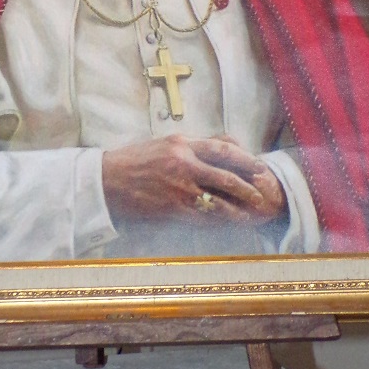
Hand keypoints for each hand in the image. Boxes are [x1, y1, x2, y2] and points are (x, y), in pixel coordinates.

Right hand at [101, 134, 286, 223]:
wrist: (106, 181)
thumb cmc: (134, 160)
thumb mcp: (164, 143)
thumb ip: (193, 145)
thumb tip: (224, 145)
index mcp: (181, 144)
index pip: (222, 149)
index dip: (245, 159)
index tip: (259, 166)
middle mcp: (182, 164)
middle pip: (226, 176)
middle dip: (248, 186)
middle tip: (262, 193)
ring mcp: (177, 188)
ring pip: (218, 200)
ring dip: (239, 209)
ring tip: (253, 214)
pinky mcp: (171, 209)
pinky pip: (202, 217)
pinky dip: (219, 221)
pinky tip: (230, 224)